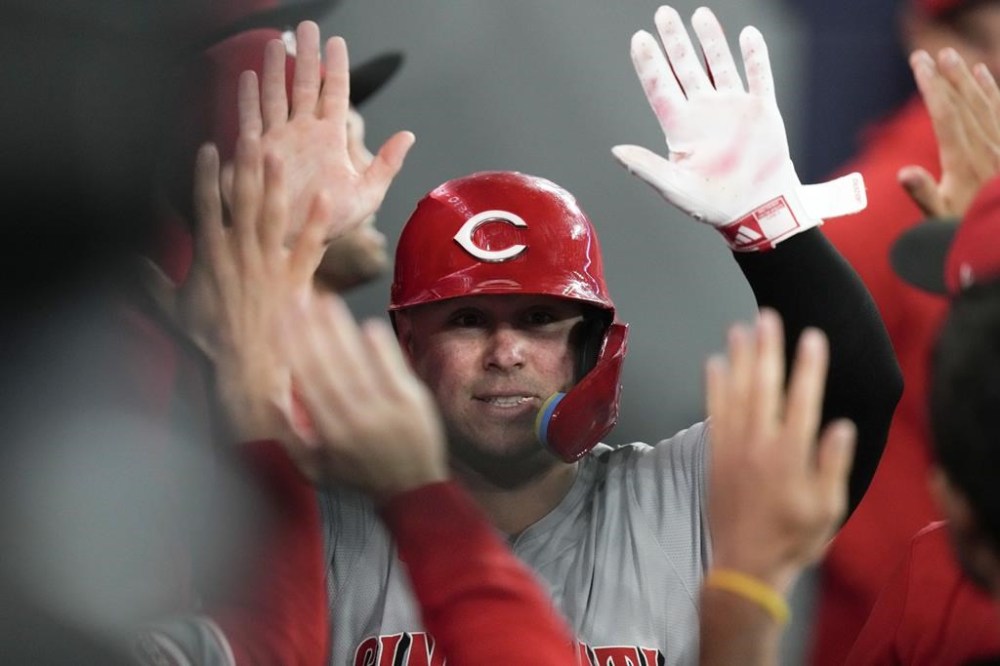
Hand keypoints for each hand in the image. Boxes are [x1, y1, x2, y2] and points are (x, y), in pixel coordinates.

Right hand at [142, 107, 332, 441]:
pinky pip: (310, 245)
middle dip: (246, 164)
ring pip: (274, 214)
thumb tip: (128, 261)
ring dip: (277, 182)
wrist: (246, 366)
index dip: (205, 174)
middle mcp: (239, 252)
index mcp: (210, 255)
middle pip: (241, 199)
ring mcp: (269, 263)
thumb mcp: (172, 308)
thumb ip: (149, 281)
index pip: (205, 205)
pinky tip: (328, 198)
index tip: (208, 146)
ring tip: (281, 154)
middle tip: (252, 133)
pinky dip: (319, 222)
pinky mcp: (295, 279)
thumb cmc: (211, 339)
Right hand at [223, 21, 414, 244]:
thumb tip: (408, 135)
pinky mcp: (257, 152)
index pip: (335, 93)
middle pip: (303, 85)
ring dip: (276, 69)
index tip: (336, 42)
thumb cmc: (330, 223)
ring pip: (276, 95)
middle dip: (305, 55)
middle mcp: (304, 134)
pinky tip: (249, 76)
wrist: (298, 243)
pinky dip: (249, 98)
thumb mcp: (366, 194)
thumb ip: (386, 163)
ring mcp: (280, 140)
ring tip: (278, 43)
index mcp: (331, 139)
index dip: (336, 67)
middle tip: (307, 26)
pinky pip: (252, 119)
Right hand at [278, 295, 447, 500]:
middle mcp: (356, 419)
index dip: (293, 349)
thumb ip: (291, 437)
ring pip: (357, 362)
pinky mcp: (412, 401)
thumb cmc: (360, 477)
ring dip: (340, 330)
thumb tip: (269, 401)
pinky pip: (392, 368)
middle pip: (329, 366)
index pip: (307, 381)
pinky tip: (367, 324)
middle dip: (311, 330)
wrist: (413, 489)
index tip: (282, 322)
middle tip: (300, 299)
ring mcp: (387, 408)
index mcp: (331, 432)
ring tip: (327, 302)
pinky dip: (380, 347)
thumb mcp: (316, 468)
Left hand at [613, 6, 864, 250]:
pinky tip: (747, 35)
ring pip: (719, 64)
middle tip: (663, 14)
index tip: (639, 39)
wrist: (757, 211)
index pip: (660, 87)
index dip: (649, 63)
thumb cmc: (712, 205)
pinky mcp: (762, 110)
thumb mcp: (674, 188)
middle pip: (686, 67)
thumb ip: (646, 167)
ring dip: (710, 40)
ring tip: (699, 14)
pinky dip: (754, 56)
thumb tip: (615, 151)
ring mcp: (733, 108)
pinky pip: (758, 75)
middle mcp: (704, 112)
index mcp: (680, 128)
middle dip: (675, 41)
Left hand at [706, 309, 855, 593]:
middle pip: (763, 387)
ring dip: (737, 358)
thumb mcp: (827, 508)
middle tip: (768, 315)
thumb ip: (832, 464)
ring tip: (739, 326)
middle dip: (767, 349)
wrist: (745, 563)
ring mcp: (733, 446)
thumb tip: (840, 424)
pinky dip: (712, 386)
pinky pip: (712, 411)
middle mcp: (759, 443)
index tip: (812, 336)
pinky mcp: (715, 453)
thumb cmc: (793, 536)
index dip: (808, 367)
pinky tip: (712, 362)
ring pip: (734, 393)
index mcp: (791, 455)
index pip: (802, 400)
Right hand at [899, 48, 999, 218]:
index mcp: (962, 163)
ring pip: (982, 104)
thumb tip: (904, 173)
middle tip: (928, 55)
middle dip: (944, 77)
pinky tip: (983, 75)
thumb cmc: (968, 229)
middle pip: (963, 104)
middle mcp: (984, 149)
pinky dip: (992, 91)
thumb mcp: (940, 221)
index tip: (919, 64)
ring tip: (952, 57)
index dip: (931, 87)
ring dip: (966, 79)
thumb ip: (924, 195)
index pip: (944, 115)